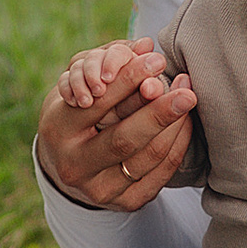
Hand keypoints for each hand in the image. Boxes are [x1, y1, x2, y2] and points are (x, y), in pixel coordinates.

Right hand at [37, 38, 196, 213]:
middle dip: (159, 112)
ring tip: (188, 98)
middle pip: (124, 139)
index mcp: (58, 130)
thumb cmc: (78, 114)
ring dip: (175, 127)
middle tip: (186, 89)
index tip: (156, 59)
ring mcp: (99, 190)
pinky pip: (159, 175)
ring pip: (147, 158)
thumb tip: (146, 43)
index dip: (129, 80)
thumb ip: (111, 64)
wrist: (67, 166)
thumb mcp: (81, 87)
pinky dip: (177, 147)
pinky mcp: (124, 203)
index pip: (98, 104)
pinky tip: (185, 124)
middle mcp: (74, 165)